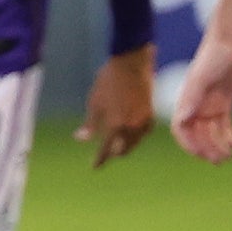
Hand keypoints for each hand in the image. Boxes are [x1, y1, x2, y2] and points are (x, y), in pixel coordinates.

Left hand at [81, 46, 157, 165]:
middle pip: (123, 150)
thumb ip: (90, 124)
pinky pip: (144, 133)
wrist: (131, 63)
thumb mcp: (94, 102)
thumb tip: (80, 139)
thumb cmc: (108, 81)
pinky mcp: (151, 114)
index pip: (106, 150)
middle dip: (113, 153)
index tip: (94, 167)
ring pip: (135, 143)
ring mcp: (143, 121)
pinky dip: (136, 136)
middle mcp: (131, 127)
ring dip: (125, 146)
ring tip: (117, 144)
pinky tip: (131, 133)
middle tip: (105, 154)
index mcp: (115, 125)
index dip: (99, 160)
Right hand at [174, 34, 231, 162]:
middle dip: (207, 149)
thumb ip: (192, 97)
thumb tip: (182, 118)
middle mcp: (195, 107)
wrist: (229, 42)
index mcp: (186, 102)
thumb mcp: (202, 77)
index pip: (181, 130)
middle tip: (220, 159)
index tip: (201, 154)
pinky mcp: (222, 105)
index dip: (189, 144)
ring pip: (211, 134)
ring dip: (218, 146)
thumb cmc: (212, 56)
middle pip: (198, 135)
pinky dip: (228, 137)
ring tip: (230, 154)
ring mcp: (208, 107)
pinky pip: (223, 127)